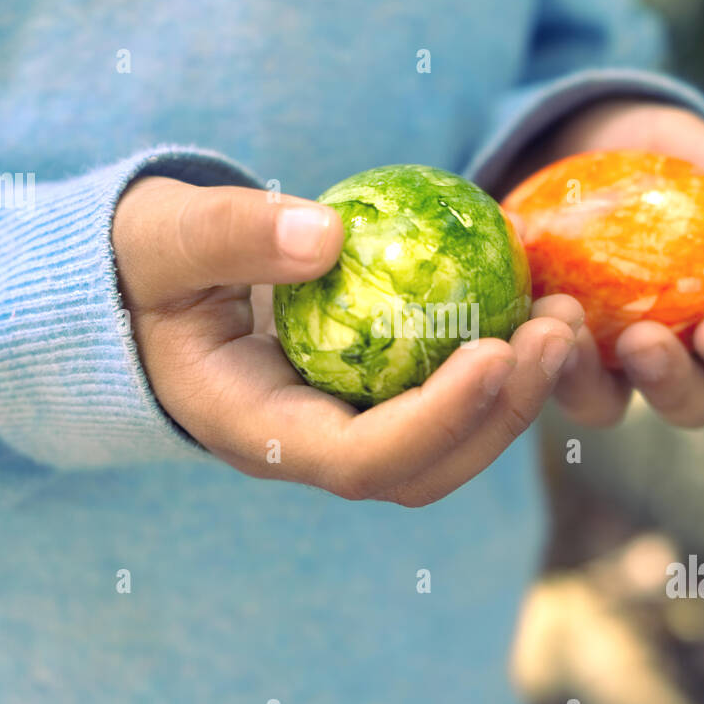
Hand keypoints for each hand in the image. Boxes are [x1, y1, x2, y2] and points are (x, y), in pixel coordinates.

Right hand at [111, 176, 577, 505]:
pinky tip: (530, 304)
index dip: (434, 420)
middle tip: (553, 330)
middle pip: (422, 469)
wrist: (142, 287)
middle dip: (500, 415)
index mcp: (254, 430)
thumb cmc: (143, 262)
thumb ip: (228, 235)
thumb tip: (325, 233)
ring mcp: (342, 426)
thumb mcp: (164, 236)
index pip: (355, 460)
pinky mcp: (369, 395)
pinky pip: (444, 398)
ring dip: (514, 395)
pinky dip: (496, 367)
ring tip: (561, 317)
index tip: (493, 351)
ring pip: (446, 446)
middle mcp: (307, 446)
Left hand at [497, 100, 703, 428]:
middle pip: (689, 400)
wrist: (564, 146)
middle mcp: (672, 351)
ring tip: (565, 329)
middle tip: (642, 344)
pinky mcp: (546, 352)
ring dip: (589, 382)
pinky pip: (541, 374)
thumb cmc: (649, 151)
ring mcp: (605, 361)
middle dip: (671, 384)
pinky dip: (532, 355)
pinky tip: (517, 321)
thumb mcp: (694, 149)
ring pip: (608, 405)